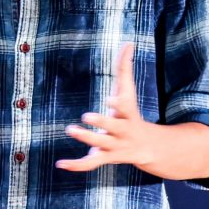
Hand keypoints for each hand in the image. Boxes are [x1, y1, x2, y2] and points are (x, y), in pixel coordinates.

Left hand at [60, 42, 157, 173]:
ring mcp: (114, 147)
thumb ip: (125, 68)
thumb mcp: (129, 91)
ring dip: (87, 138)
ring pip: (101, 145)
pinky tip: (60, 164)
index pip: (126, 108)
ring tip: (71, 129)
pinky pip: (90, 164)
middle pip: (113, 127)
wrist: (147, 147)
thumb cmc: (132, 114)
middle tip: (86, 115)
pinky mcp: (105, 158)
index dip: (119, 104)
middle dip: (102, 122)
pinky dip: (76, 165)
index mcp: (128, 115)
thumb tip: (128, 43)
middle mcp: (123, 131)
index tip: (111, 98)